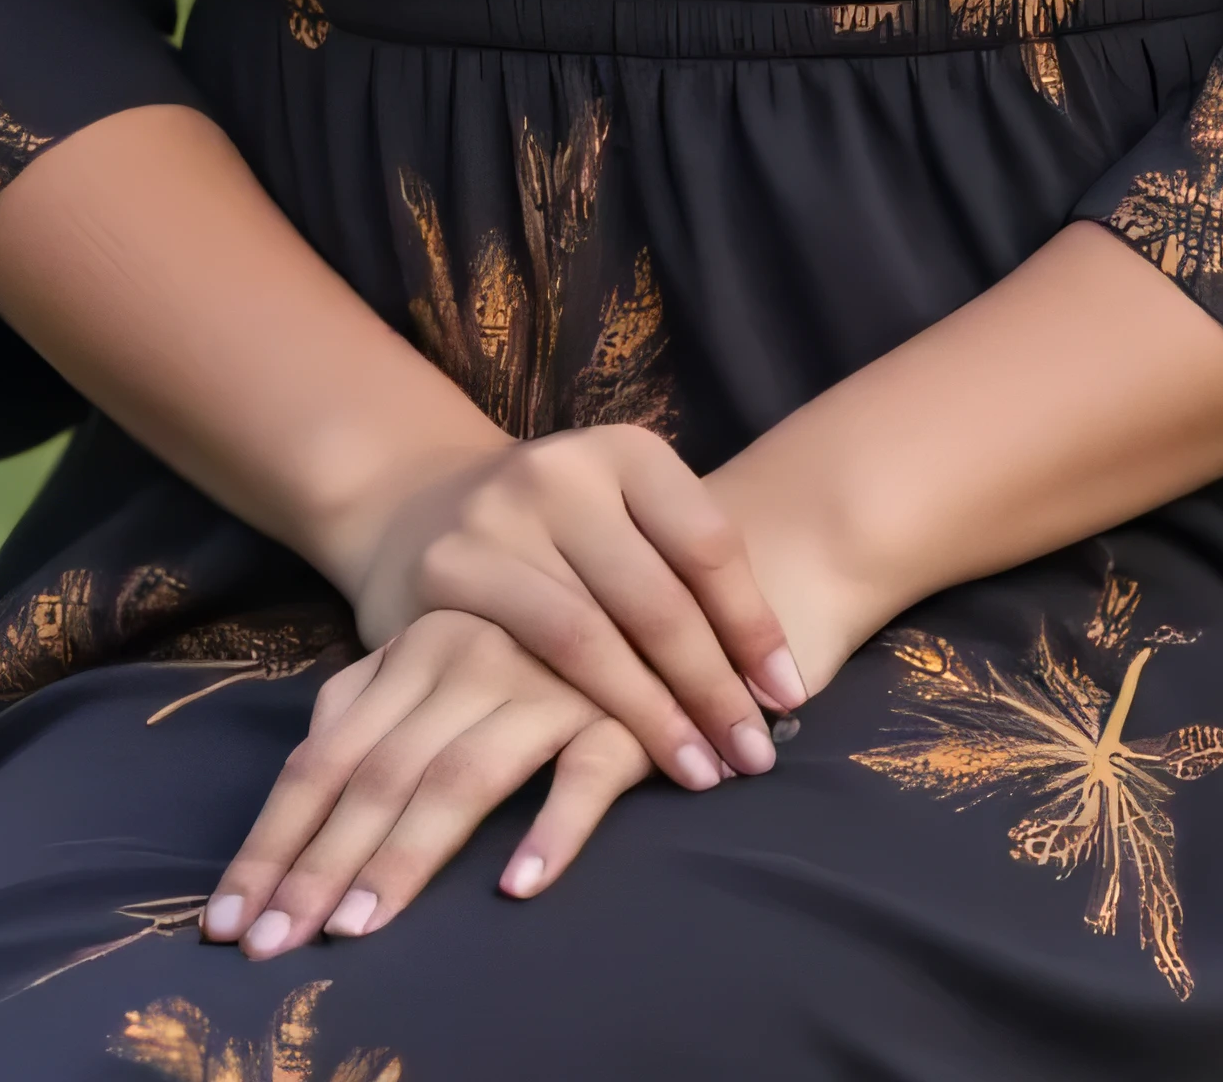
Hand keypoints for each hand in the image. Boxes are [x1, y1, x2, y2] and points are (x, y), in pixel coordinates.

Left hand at [203, 611, 654, 949]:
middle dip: (318, 869)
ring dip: (405, 856)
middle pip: (376, 776)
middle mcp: (467, 663)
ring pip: (460, 777)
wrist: (653, 565)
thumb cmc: (530, 625)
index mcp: (412, 653)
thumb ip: (371, 696)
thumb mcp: (437, 644)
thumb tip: (306, 760)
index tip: (227, 925)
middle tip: (272, 948)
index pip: (323, 760)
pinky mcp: (622, 713)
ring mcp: (543, 685)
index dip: (272, 843)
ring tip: (359, 930)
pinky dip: (552, 828)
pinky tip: (518, 884)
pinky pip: (585, 774)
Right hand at [348, 423, 804, 792]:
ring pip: (591, 638)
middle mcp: (561, 471)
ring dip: (654, 718)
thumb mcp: (628, 522)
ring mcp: (499, 518)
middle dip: (712, 686)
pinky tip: (611, 762)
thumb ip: (688, 580)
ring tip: (703, 772)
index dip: (753, 625)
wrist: (432, 505)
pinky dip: (579, 717)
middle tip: (756, 755)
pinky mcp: (449, 572)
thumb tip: (777, 687)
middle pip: (655, 596)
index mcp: (625, 450)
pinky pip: (526, 661)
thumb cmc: (567, 535)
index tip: (789, 696)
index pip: (708, 544)